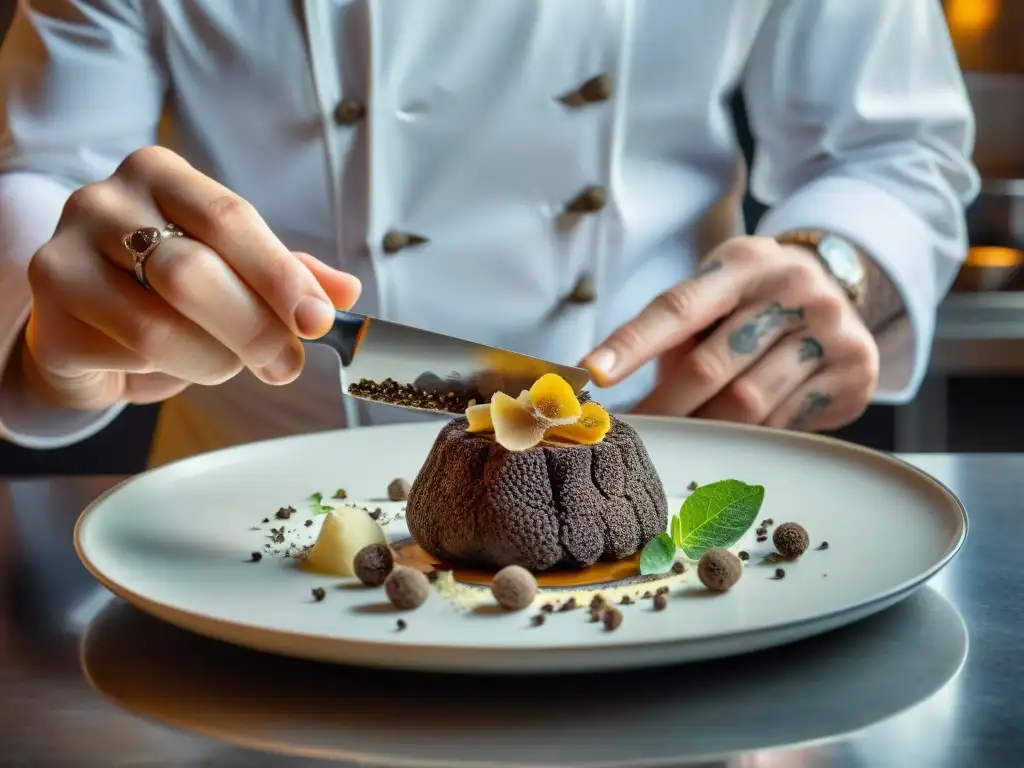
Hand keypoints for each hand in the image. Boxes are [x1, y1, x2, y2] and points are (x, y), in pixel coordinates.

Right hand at [22, 146, 361, 410]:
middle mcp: (103, 202)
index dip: (280, 275)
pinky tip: (170, 363)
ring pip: (160, 328)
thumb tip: (345, 292)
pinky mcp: (49, 320)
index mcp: (160, 174)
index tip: (320, 320)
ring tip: (227, 364)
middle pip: (194, 274)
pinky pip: (128, 360)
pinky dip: (169, 373)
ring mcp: (64, 257)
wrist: (90, 327)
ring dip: (214, 361)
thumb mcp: (234, 269)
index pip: (230, 218)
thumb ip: (287, 274)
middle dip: (256, 330)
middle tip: (286, 365)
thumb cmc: (168, 289)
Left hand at [580, 236, 879, 431]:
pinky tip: (732, 439)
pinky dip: (751, 437)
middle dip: (666, 406)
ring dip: (707, 428)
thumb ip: (674, 333)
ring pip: (750, 401)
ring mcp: (829, 328)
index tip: (593, 373)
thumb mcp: (716, 295)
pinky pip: (786, 421)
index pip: (677, 307)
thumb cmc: (753, 302)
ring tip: (682, 440)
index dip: (632, 344)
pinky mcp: (854, 368)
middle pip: (711, 365)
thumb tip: (607, 384)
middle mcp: (792, 288)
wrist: (841, 289)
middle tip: (637, 433)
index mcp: (743, 263)